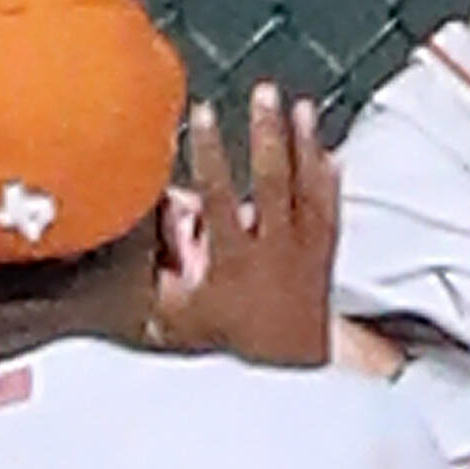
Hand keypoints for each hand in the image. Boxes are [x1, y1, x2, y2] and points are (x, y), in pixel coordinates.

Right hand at [156, 83, 338, 367]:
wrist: (286, 375)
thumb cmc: (226, 344)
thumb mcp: (181, 314)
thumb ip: (159, 271)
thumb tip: (138, 230)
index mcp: (235, 260)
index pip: (219, 195)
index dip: (210, 152)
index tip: (203, 114)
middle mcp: (275, 251)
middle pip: (273, 181)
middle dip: (267, 133)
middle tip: (264, 92)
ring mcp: (306, 251)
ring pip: (309, 188)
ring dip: (305, 143)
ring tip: (302, 105)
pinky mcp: (326, 257)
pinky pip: (331, 209)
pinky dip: (330, 178)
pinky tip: (329, 148)